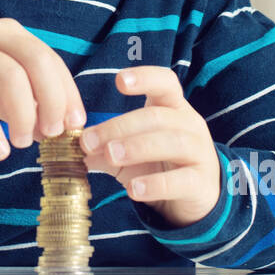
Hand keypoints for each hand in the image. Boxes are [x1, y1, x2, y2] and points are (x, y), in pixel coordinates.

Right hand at [0, 18, 86, 161]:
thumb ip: (27, 100)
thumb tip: (53, 131)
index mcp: (15, 35)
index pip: (51, 60)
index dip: (67, 93)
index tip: (75, 124)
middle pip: (36, 61)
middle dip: (51, 100)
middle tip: (52, 133)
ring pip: (8, 77)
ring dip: (22, 114)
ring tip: (21, 143)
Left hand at [80, 66, 220, 228]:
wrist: (196, 197)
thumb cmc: (160, 163)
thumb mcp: (131, 151)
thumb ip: (104, 147)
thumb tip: (73, 149)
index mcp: (173, 108)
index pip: (166, 83)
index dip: (145, 77)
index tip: (119, 81)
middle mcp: (189, 125)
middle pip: (157, 116)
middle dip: (120, 126)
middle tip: (90, 141)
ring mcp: (199, 153)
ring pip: (172, 143)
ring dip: (137, 148)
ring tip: (110, 156)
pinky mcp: (201, 183)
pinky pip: (180, 180)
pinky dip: (155, 184)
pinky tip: (133, 190)